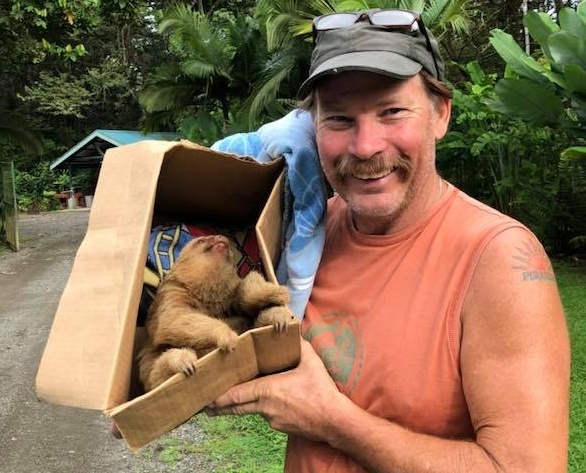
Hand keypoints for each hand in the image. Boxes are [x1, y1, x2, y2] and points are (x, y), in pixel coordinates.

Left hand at [207, 338, 343, 441]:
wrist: (333, 421)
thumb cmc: (320, 391)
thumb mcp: (311, 362)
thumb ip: (299, 345)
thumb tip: (293, 330)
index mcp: (267, 390)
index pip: (235, 395)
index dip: (218, 397)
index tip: (205, 395)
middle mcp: (264, 407)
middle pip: (235, 407)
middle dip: (219, 406)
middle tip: (205, 404)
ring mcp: (271, 419)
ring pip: (251, 411)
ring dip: (241, 406)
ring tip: (228, 402)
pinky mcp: (280, 427)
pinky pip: (266, 416)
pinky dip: (262, 409)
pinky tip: (268, 403)